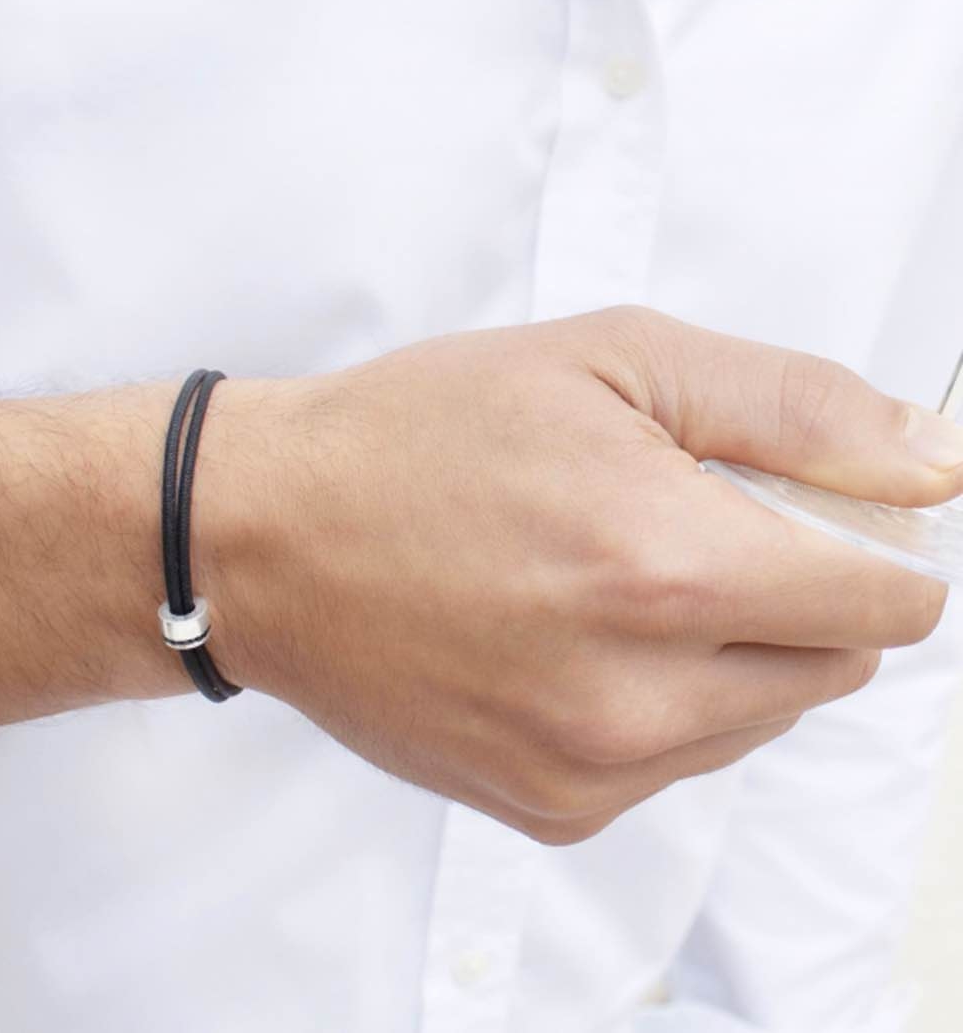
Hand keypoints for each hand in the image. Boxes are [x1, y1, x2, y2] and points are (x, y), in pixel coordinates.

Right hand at [197, 308, 962, 843]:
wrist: (273, 537)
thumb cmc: (423, 434)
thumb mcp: (613, 360)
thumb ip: (793, 409)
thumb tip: (933, 463)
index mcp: (666, 565)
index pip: (891, 601)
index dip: (878, 542)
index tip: (829, 511)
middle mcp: (640, 694)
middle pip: (838, 664)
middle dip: (804, 589)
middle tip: (700, 521)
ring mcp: (595, 768)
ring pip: (764, 717)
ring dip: (735, 646)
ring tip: (622, 573)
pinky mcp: (553, 809)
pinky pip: (680, 760)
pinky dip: (667, 698)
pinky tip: (578, 634)